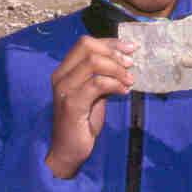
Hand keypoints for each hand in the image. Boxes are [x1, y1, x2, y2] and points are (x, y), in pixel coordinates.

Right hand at [45, 36, 137, 178]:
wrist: (68, 150)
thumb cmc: (83, 119)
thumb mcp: (94, 91)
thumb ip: (103, 74)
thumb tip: (125, 58)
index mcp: (65, 69)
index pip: (86, 43)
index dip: (110, 42)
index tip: (130, 48)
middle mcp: (61, 75)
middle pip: (88, 47)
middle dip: (114, 53)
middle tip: (130, 65)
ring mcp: (65, 89)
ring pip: (93, 63)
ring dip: (117, 69)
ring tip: (129, 80)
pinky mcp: (72, 104)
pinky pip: (97, 84)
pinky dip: (115, 84)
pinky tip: (124, 91)